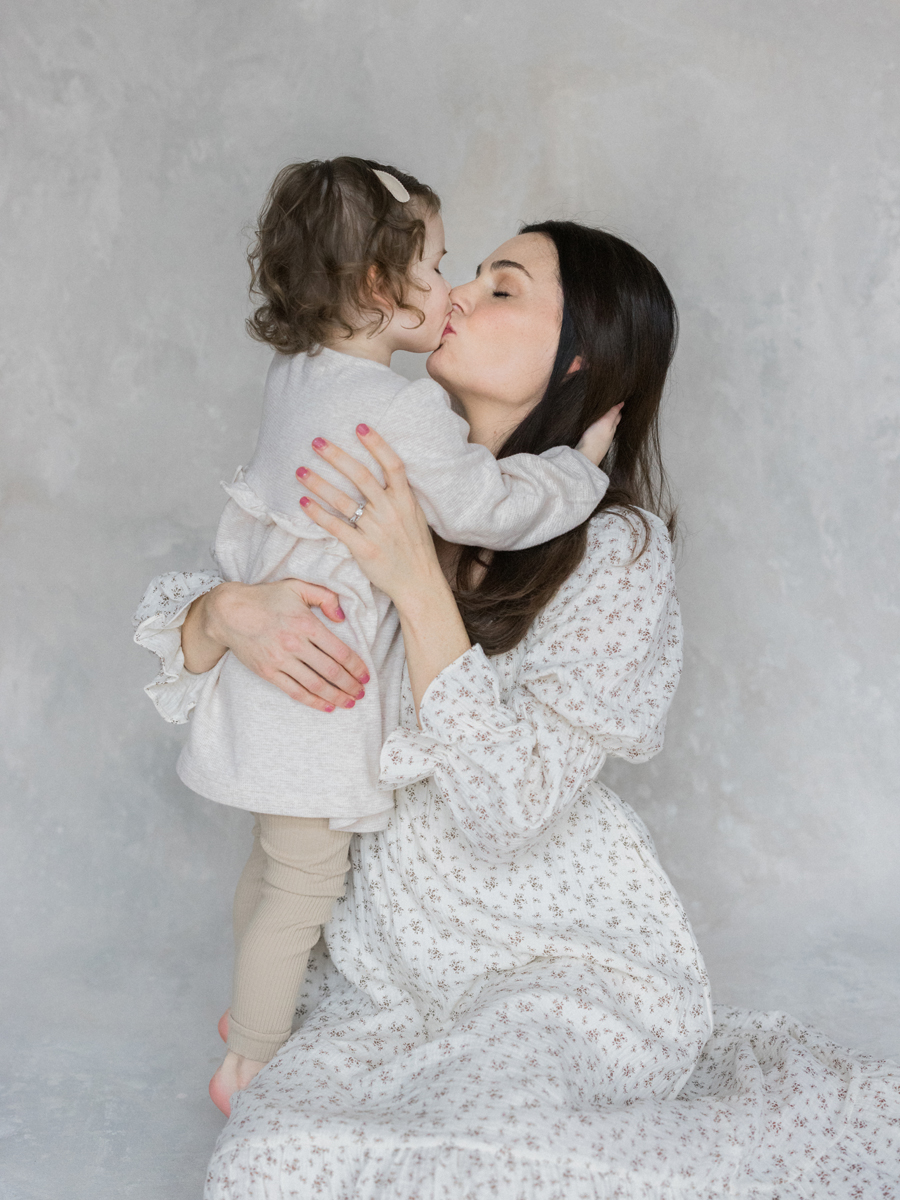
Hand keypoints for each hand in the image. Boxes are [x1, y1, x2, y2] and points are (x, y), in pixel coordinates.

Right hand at [187, 578, 368, 710]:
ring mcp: (280, 660)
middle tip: (361, 693)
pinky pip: (294, 691)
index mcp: (306, 623)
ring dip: (335, 696)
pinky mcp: (268, 672)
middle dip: (350, 685)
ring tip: (349, 703)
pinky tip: (326, 706)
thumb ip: (325, 597)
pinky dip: (312, 701)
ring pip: (315, 684)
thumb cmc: (266, 597)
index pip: (339, 651)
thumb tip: (342, 617)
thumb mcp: (297, 586)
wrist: (228, 612)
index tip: (366, 676)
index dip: (356, 667)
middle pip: (331, 671)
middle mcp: (295, 644)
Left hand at [296, 426, 446, 607]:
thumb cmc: (416, 549)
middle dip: (337, 456)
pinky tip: (303, 502)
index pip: (392, 465)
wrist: (419, 583)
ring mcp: (376, 529)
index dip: (376, 444)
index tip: (359, 426)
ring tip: (300, 470)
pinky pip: (336, 526)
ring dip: (319, 483)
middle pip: (361, 476)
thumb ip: (400, 496)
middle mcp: (391, 511)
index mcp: (405, 500)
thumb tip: (385, 475)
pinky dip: (318, 514)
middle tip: (316, 442)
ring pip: (343, 500)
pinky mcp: (363, 548)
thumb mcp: (415, 516)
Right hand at [575, 402, 623, 465]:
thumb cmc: (595, 440)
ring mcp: (601, 440)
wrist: (585, 457)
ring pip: (604, 428)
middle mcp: (608, 434)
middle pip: (612, 422)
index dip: (618, 408)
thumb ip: (612, 413)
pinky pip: (597, 433)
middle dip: (612, 414)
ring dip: (604, 421)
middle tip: (612, 406)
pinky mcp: (592, 444)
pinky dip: (597, 428)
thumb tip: (622, 403)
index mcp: (612, 428)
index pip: (617, 416)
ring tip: (602, 415)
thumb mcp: (605, 422)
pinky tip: (594, 427)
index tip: (618, 401)